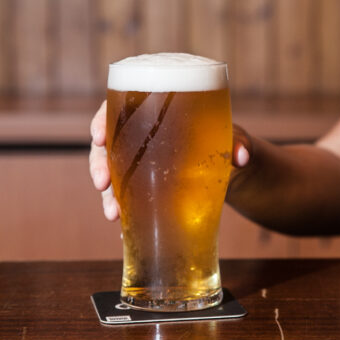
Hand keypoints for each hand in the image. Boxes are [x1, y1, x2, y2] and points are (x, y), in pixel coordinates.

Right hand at [89, 101, 252, 220]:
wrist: (232, 169)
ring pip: (112, 174)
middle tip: (102, 184)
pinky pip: (127, 198)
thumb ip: (238, 142)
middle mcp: (141, 135)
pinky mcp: (146, 187)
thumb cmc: (228, 141)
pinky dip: (125, 213)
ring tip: (113, 215)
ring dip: (108, 195)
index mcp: (155, 111)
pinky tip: (125, 232)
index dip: (102, 120)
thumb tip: (241, 156)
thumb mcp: (234, 138)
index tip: (99, 136)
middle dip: (99, 164)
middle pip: (107, 144)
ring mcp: (141, 163)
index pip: (118, 107)